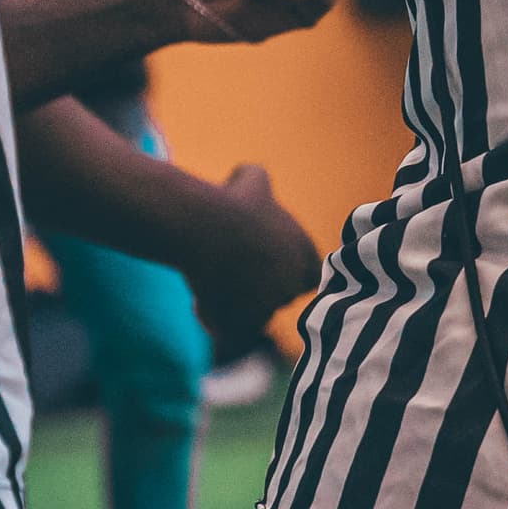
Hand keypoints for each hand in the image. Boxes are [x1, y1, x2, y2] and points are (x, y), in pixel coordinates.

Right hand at [191, 162, 322, 354]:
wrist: (204, 226)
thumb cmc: (229, 200)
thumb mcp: (252, 179)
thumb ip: (258, 179)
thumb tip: (248, 175)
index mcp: (304, 256)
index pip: (307, 276)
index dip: (285, 273)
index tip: (260, 266)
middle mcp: (292, 284)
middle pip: (279, 297)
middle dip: (259, 291)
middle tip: (231, 275)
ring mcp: (268, 307)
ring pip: (253, 317)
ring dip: (236, 308)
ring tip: (211, 287)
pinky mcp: (242, 325)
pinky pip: (230, 333)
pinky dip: (215, 322)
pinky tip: (201, 302)